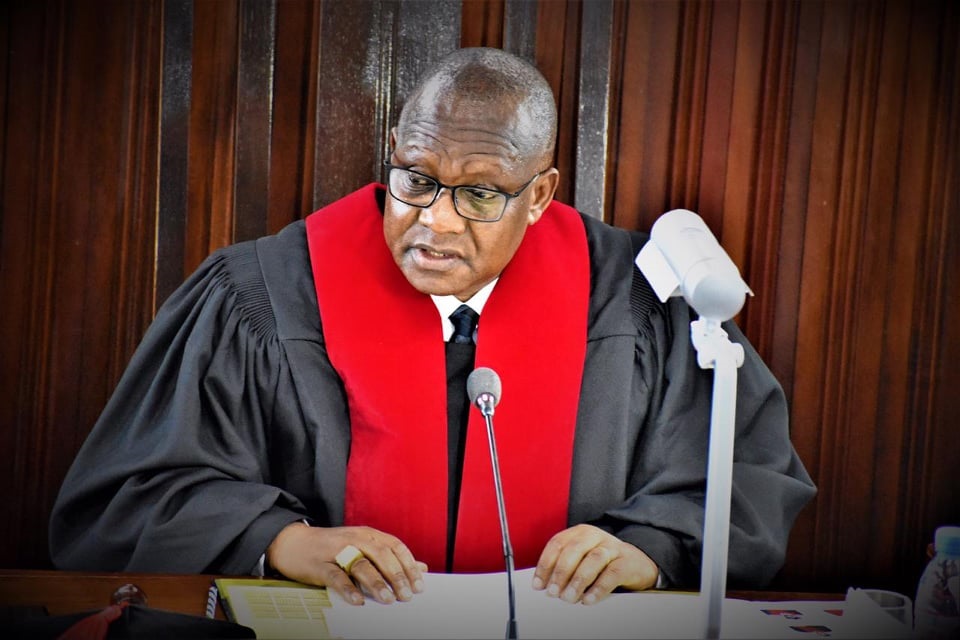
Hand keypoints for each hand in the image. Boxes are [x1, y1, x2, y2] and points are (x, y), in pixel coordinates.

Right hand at [265, 522, 427, 605]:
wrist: (293, 542)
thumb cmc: (332, 547)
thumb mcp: (363, 545)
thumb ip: (390, 556)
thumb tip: (421, 567)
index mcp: (368, 534)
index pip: (395, 547)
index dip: (409, 565)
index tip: (419, 584)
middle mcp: (355, 539)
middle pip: (382, 555)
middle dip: (397, 576)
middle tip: (407, 596)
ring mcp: (337, 551)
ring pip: (361, 565)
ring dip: (377, 583)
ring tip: (389, 600)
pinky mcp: (320, 564)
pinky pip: (337, 577)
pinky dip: (348, 589)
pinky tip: (358, 601)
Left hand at [532, 524, 658, 604]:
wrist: (637, 563)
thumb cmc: (603, 564)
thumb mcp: (581, 559)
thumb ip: (564, 567)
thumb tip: (544, 585)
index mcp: (580, 533)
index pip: (557, 543)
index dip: (545, 564)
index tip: (538, 584)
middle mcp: (595, 536)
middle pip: (574, 550)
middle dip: (560, 572)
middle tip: (553, 593)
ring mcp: (612, 548)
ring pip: (593, 559)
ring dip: (578, 580)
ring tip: (569, 598)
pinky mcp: (627, 562)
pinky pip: (612, 574)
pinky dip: (598, 588)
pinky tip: (588, 599)